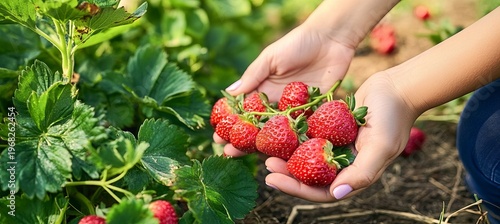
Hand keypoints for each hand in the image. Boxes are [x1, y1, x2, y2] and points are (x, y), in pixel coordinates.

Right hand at [216, 24, 355, 156]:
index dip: (232, 125)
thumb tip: (230, 93)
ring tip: (252, 159)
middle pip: (258, 126)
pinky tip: (285, 156)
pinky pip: (305, 130)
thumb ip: (253, 76)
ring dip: (266, 147)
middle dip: (243, 141)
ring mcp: (297, 109)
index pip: (244, 112)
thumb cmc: (297, 44)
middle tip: (228, 153)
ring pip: (279, 134)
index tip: (218, 137)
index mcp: (264, 89)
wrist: (331, 39)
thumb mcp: (270, 58)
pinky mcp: (316, 111)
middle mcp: (278, 103)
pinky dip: (296, 142)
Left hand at [264, 73, 420, 201]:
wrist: (398, 88)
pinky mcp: (332, 129)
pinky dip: (295, 136)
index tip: (273, 179)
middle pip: (310, 176)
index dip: (296, 189)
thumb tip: (336, 193)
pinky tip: (278, 130)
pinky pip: (310, 136)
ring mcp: (337, 146)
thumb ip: (361, 172)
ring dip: (288, 155)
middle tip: (266, 163)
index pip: (322, 191)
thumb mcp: (381, 146)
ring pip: (307, 157)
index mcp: (354, 174)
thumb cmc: (393, 117)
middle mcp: (344, 163)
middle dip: (287, 173)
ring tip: (267, 149)